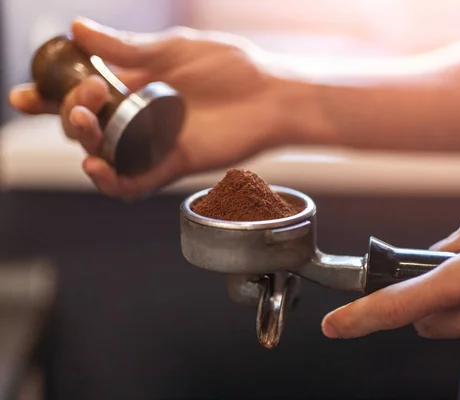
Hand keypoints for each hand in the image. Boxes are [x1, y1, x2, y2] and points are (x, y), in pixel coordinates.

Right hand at [9, 18, 303, 199]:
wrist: (271, 96)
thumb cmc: (232, 68)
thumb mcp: (176, 49)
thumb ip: (128, 48)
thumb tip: (77, 30)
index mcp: (135, 86)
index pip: (83, 93)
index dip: (50, 96)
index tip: (25, 95)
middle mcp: (139, 117)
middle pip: (86, 126)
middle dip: (70, 113)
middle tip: (86, 98)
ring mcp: (154, 144)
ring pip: (104, 156)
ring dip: (85, 145)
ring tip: (87, 127)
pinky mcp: (172, 165)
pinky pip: (135, 183)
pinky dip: (113, 181)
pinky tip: (100, 169)